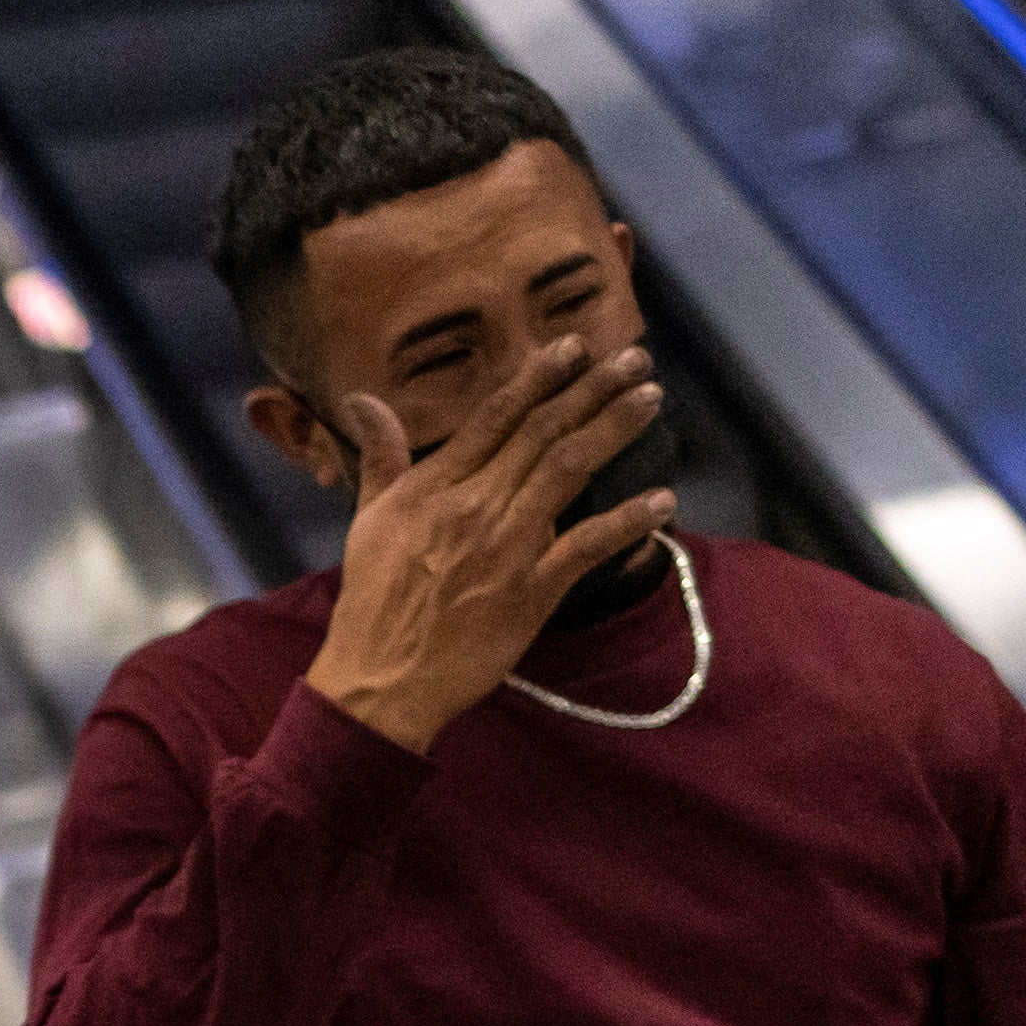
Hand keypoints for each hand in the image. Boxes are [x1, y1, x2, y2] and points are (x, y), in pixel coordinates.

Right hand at [301, 336, 675, 753]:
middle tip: (634, 358)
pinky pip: (588, 547)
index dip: (539, 376)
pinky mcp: (532, 592)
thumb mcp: (368, 520)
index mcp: (436, 485)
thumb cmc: (373, 602)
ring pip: (569, 471)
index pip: (496, 416)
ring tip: (650, 401)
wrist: (383, 680)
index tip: (573, 345)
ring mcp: (507, 548)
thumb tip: (364, 400)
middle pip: (543, 432)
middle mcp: (476, 506)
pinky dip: (628, 522)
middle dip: (592, 389)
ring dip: (614, 431)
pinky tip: (662, 501)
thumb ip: (380, 456)